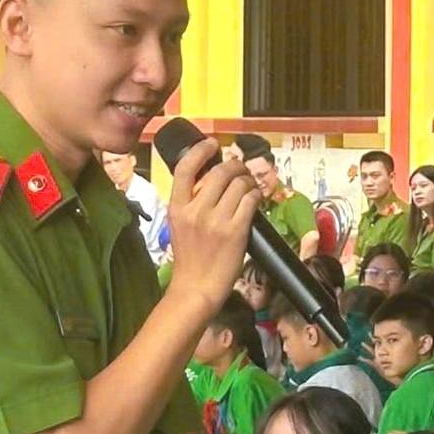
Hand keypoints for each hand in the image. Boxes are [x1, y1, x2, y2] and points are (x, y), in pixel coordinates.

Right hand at [164, 141, 259, 310]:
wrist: (196, 288)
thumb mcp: (179, 225)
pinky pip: (251, 200)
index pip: (185, 168)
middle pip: (219, 171)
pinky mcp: (236, 231)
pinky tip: (256, 199)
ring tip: (251, 186)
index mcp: (176, 208)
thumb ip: (191, 202)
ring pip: (239, 183)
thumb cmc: (190, 259)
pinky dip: (256, 195)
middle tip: (241, 171)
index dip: (201, 150)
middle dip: (235, 166)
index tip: (213, 144)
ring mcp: (216, 220)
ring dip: (249, 180)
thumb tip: (210, 180)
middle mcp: (195, 211)